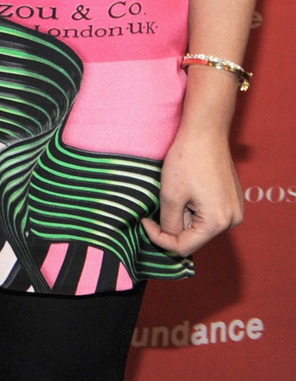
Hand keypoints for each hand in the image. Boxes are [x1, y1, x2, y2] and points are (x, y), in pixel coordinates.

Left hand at [143, 126, 242, 255]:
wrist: (206, 133)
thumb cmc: (187, 161)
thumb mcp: (170, 195)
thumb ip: (169, 222)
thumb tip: (169, 235)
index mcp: (217, 223)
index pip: (184, 246)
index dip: (159, 238)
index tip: (144, 221)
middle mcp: (232, 220)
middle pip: (194, 236)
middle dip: (173, 223)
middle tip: (161, 201)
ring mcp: (235, 210)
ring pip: (200, 225)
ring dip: (183, 214)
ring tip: (177, 190)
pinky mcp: (232, 200)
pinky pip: (209, 214)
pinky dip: (193, 207)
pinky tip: (188, 188)